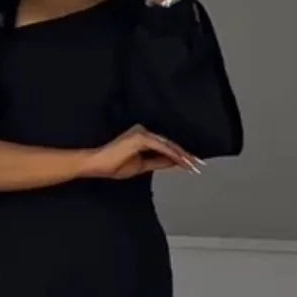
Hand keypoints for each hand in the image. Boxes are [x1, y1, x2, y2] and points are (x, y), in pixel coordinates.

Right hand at [86, 125, 202, 180]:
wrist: (97, 164)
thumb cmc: (114, 164)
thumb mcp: (141, 165)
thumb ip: (157, 162)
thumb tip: (173, 163)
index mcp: (143, 136)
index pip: (166, 146)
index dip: (180, 155)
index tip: (192, 164)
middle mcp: (144, 131)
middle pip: (169, 144)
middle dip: (185, 155)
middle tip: (199, 164)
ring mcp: (142, 133)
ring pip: (167, 145)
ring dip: (182, 156)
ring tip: (193, 165)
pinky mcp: (140, 137)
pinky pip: (161, 147)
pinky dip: (172, 155)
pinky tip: (181, 161)